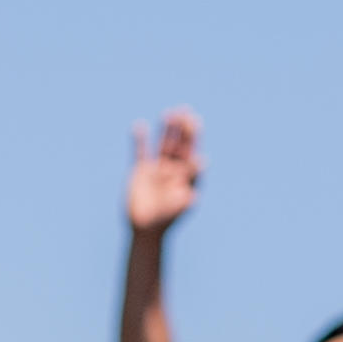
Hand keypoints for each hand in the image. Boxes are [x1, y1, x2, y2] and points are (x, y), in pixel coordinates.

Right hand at [124, 110, 204, 235]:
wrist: (146, 229)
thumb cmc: (167, 217)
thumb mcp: (181, 200)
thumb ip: (190, 178)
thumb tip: (202, 160)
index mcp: (187, 176)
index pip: (192, 152)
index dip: (194, 138)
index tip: (195, 123)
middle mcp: (174, 169)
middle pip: (180, 144)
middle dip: (183, 129)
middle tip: (185, 112)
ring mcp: (158, 168)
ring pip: (163, 144)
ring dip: (167, 130)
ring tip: (170, 114)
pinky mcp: (141, 171)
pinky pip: (141, 152)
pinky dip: (140, 139)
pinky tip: (140, 126)